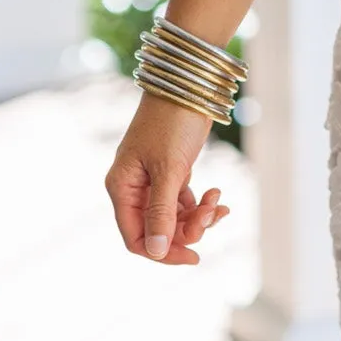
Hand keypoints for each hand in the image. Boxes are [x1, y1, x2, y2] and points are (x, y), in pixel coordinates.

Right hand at [104, 92, 231, 262]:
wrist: (189, 85)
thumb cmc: (173, 123)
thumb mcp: (169, 169)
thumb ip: (162, 211)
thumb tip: (156, 251)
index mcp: (121, 188)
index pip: (136, 238)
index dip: (162, 252)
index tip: (194, 255)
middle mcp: (133, 188)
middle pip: (158, 230)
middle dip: (186, 229)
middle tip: (212, 215)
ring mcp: (152, 181)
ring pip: (173, 218)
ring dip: (198, 216)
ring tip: (217, 201)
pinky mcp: (171, 173)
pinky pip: (183, 202)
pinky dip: (201, 205)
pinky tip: (218, 198)